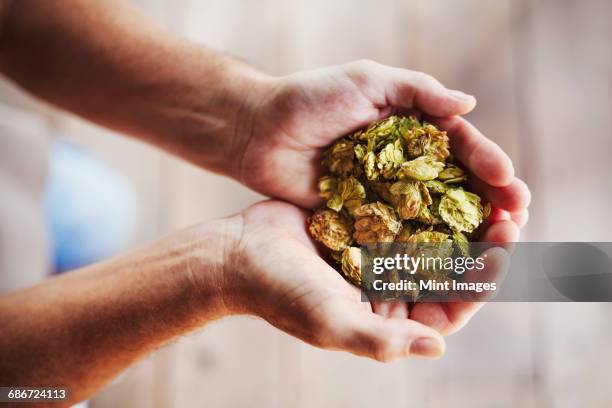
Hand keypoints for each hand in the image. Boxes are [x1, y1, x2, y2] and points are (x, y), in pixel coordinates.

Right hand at [219, 200, 513, 361]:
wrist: (237, 252)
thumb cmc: (279, 291)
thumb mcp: (328, 319)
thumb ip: (380, 339)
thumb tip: (437, 347)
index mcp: (389, 318)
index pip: (451, 307)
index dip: (482, 282)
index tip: (503, 251)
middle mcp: (391, 288)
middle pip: (451, 268)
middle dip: (484, 243)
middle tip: (511, 213)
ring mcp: (380, 253)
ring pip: (436, 235)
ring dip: (464, 215)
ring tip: (491, 189)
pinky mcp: (368, 222)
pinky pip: (409, 208)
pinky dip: (429, 193)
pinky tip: (447, 170)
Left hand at [236, 60, 529, 224]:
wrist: (257, 132)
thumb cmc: (309, 98)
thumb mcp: (366, 81)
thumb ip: (417, 91)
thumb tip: (469, 105)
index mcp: (412, 129)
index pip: (461, 148)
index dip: (488, 165)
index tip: (508, 182)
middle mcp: (404, 165)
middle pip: (457, 187)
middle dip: (490, 202)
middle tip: (517, 219)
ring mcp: (385, 195)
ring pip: (435, 216)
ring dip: (468, 232)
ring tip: (497, 245)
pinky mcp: (363, 219)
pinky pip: (399, 236)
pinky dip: (425, 250)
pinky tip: (448, 264)